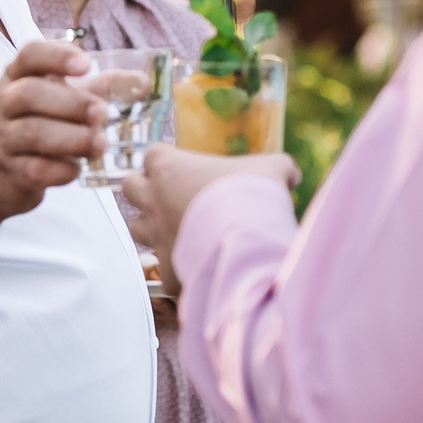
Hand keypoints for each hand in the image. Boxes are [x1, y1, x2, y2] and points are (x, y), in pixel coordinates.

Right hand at [0, 39, 107, 219]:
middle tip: (101, 113)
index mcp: (15, 79)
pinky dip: (60, 170)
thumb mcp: (54, 101)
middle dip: (70, 102)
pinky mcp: (5, 174)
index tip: (85, 64)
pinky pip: (32, 170)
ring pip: (32, 133)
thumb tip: (140, 81)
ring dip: (71, 138)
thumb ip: (95, 89)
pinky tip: (76, 169)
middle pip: (30, 94)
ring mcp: (0, 140)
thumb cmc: (28, 127)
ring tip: (99, 144)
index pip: (29, 55)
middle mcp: (2, 105)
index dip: (57, 56)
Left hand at [122, 146, 297, 294]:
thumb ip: (278, 167)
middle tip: (172, 197)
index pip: (153, 154)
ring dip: (153, 228)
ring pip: (136, 228)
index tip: (184, 168)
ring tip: (181, 231)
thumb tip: (291, 175)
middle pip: (130, 188)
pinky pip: (161, 267)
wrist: (246, 242)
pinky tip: (197, 266)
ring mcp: (156, 235)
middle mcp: (154, 199)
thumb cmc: (253, 196)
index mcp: (170, 167)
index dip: (167, 160)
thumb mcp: (272, 170)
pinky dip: (176, 267)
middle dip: (147, 192)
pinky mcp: (166, 268)